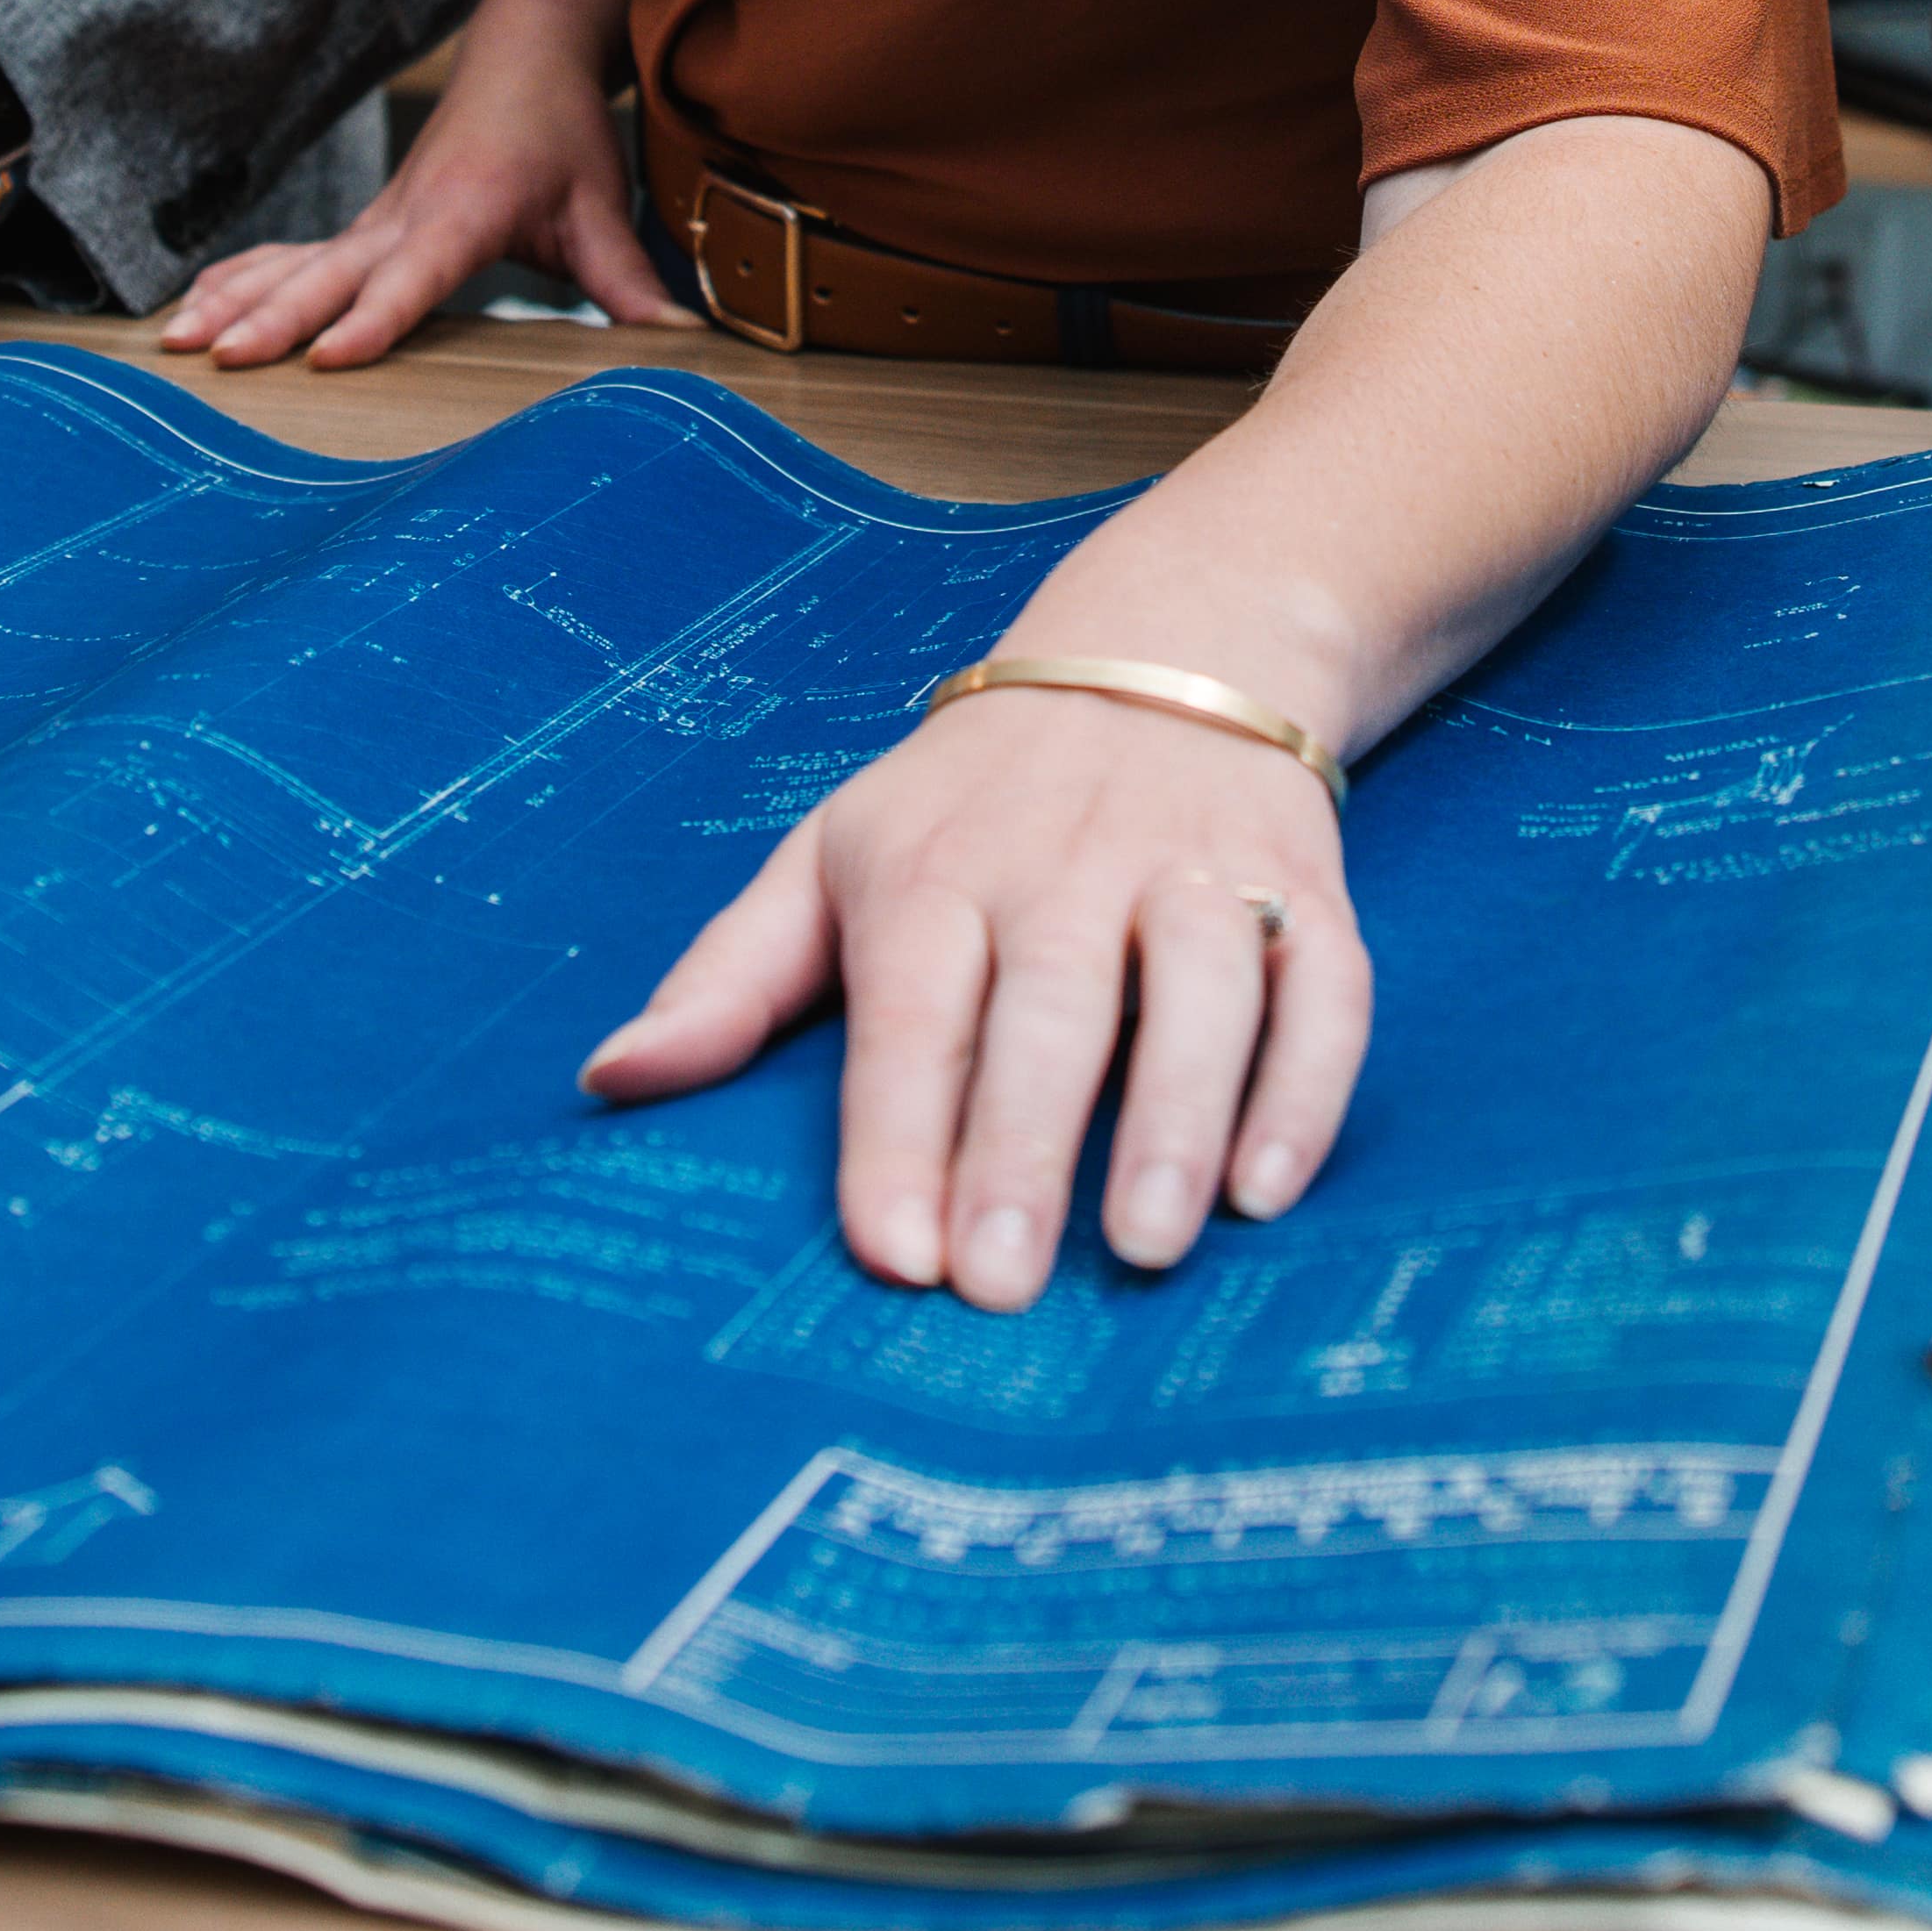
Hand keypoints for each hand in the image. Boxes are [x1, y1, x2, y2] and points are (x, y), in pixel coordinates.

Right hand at [160, 27, 677, 363]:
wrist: (523, 52)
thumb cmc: (561, 132)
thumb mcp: (601, 206)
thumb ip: (630, 281)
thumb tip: (683, 343)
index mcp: (465, 211)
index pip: (414, 276)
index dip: (373, 317)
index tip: (329, 355)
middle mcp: (406, 215)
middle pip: (329, 275)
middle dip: (272, 319)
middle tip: (221, 360)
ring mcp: (374, 220)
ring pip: (291, 264)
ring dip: (232, 302)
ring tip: (175, 343)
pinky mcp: (362, 226)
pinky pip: (286, 255)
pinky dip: (237, 279)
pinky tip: (189, 309)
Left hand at [588, 685, 1367, 1307]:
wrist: (1166, 646)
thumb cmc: (970, 800)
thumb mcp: (830, 856)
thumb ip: (729, 979)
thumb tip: (608, 1080)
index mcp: (936, 869)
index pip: (913, 1010)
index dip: (898, 1133)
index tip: (892, 1252)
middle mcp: (1068, 866)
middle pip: (1050, 1007)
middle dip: (1023, 1146)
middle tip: (1002, 1284)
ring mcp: (1194, 870)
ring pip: (1198, 988)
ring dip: (1176, 1117)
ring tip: (1144, 1244)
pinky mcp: (1302, 885)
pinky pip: (1322, 985)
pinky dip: (1305, 1083)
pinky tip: (1267, 1187)